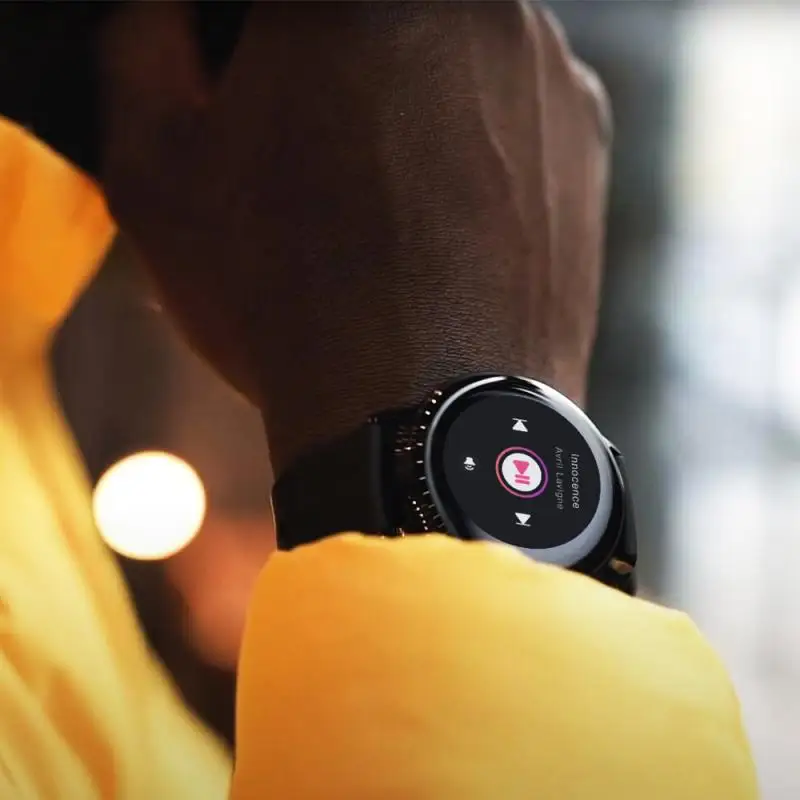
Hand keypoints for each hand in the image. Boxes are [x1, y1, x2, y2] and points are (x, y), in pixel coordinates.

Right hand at [97, 2, 609, 474]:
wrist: (427, 416)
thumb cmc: (287, 298)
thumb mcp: (157, 168)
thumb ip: (146, 45)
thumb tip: (172, 13)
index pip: (281, 8)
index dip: (256, 57)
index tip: (257, 110)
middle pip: (374, 17)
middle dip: (335, 72)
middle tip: (316, 165)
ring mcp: (542, 58)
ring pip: (448, 55)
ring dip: (410, 105)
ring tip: (385, 212)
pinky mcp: (587, 130)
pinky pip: (512, 111)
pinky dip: (478, 148)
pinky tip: (446, 224)